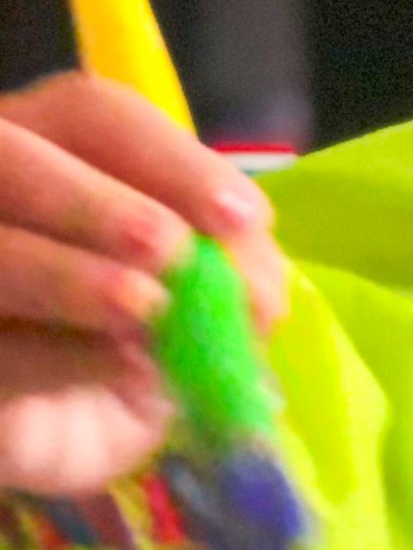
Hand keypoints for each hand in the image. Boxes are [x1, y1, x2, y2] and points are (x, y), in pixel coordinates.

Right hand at [0, 76, 284, 498]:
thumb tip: (252, 290)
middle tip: (170, 249)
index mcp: (49, 148)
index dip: (169, 157)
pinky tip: (120, 366)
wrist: (60, 434)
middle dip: (97, 202)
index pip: (93, 114)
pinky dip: (52, 355)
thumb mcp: (193, 304)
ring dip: (66, 273)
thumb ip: (224, 275)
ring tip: (142, 309)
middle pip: (12, 155)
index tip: (242, 218)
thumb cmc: (124, 343)